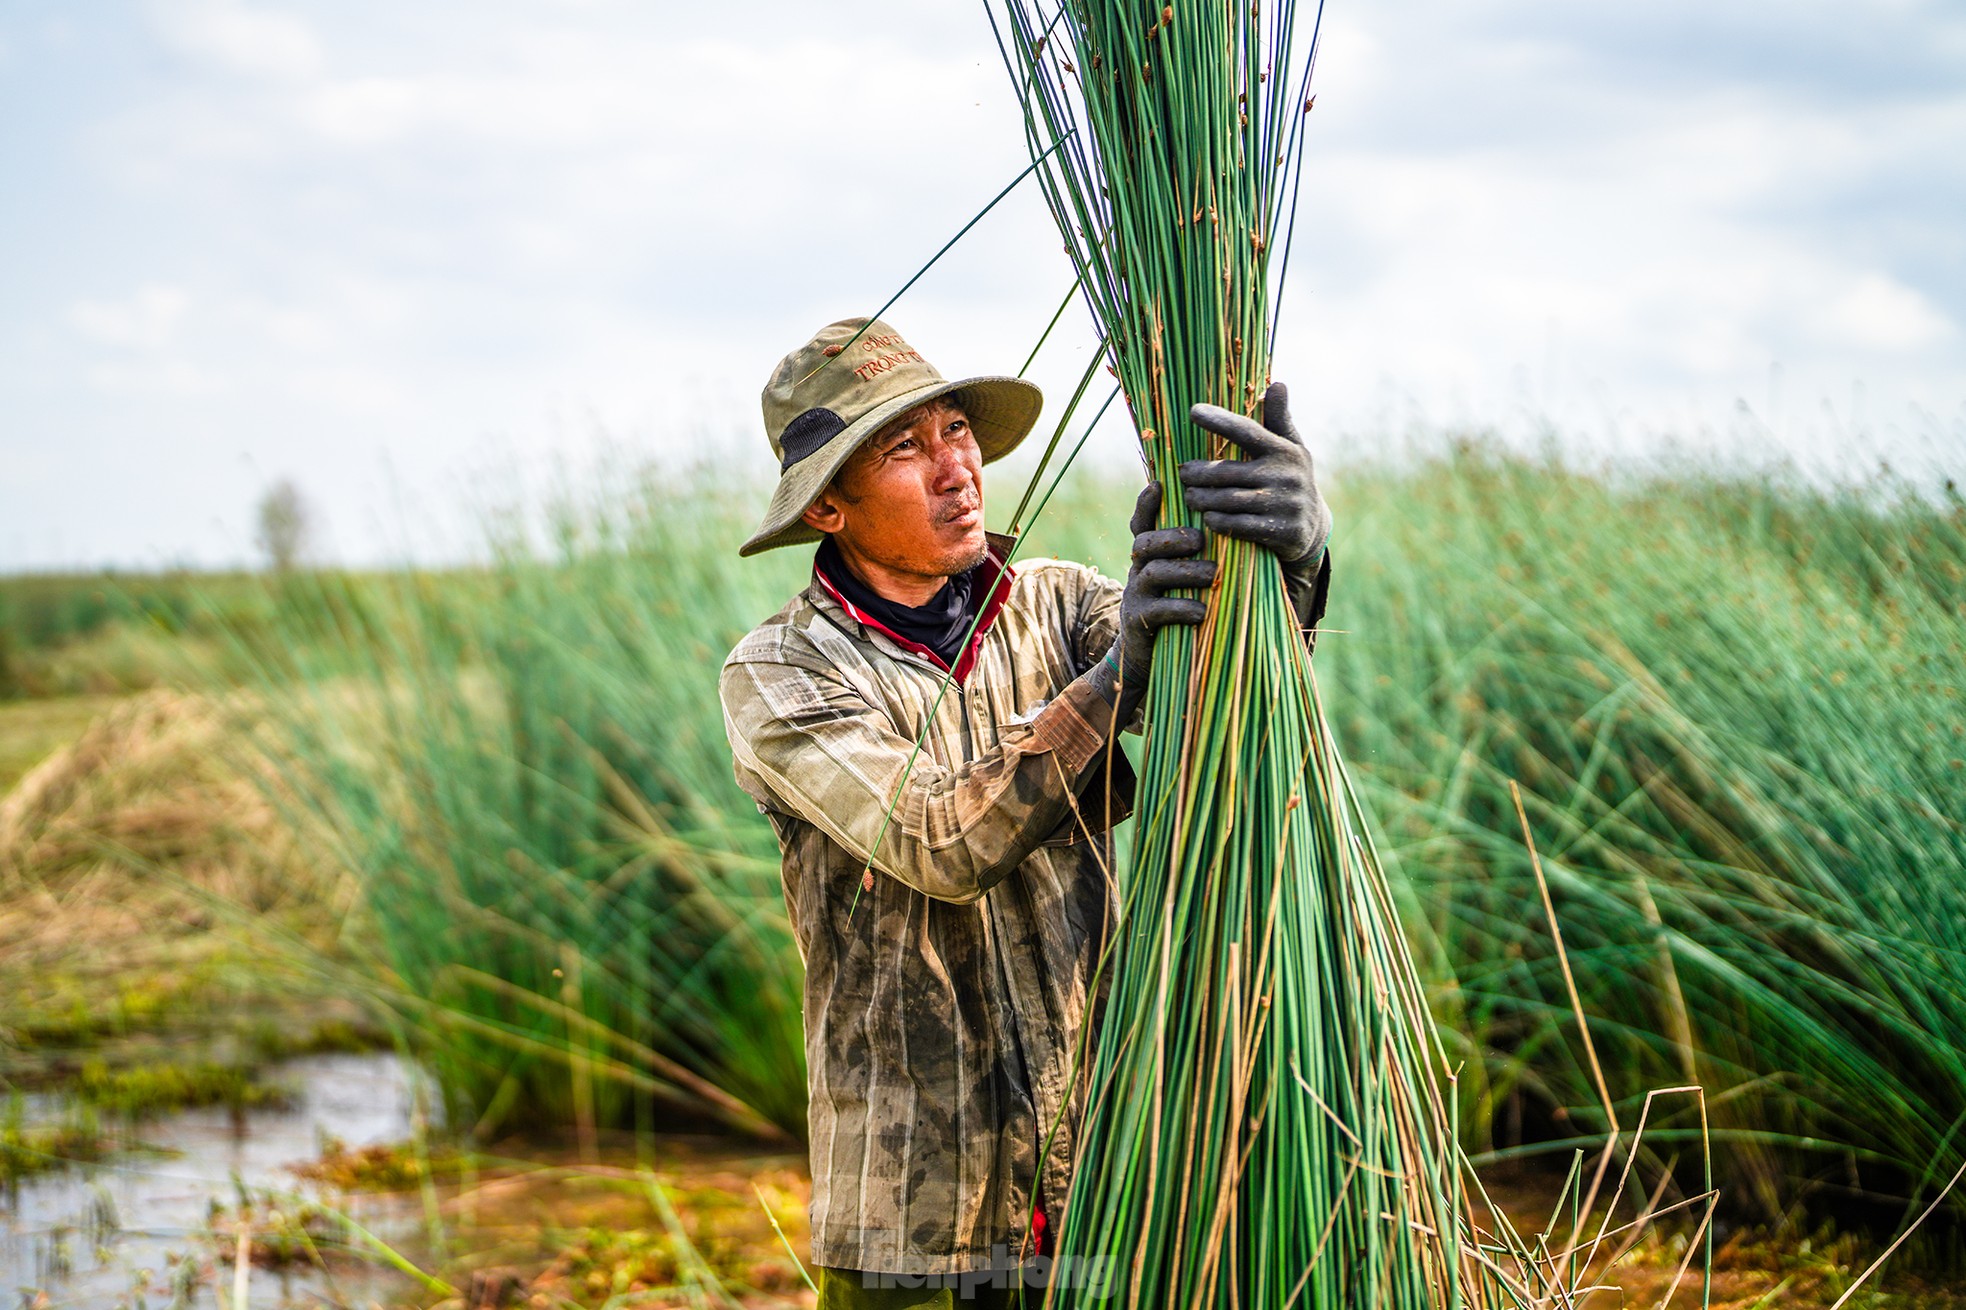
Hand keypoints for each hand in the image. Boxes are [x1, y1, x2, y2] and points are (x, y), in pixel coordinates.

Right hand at [1089, 481, 1214, 720]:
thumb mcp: (1188, 577)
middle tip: (1199, 539)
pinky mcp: (1139, 622)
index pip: (1142, 522)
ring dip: (1184, 571)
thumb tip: (1237, 521)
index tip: (1159, 485)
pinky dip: (1182, 608)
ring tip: (1212, 575)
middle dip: (1171, 537)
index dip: (1146, 504)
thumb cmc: (1181, 608)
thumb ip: (1200, 553)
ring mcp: (1135, 596)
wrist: (1151, 656)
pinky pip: (1157, 610)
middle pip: (1145, 543)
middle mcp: (1138, 570)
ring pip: (1153, 573)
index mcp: (1150, 555)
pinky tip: (1202, 610)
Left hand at [1179, 381, 1329, 568]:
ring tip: (1190, 496)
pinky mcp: (1281, 531)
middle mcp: (1284, 476)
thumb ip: (1279, 419)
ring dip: (1201, 499)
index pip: (1246, 431)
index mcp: (1283, 451)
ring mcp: (1283, 504)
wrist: (1313, 527)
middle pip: (1226, 472)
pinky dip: (1217, 522)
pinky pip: (1237, 526)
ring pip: (1227, 500)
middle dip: (1197, 474)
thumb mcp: (1291, 449)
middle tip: (1183, 474)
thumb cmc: (1291, 479)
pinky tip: (1208, 518)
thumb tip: (1277, 384)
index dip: (1219, 421)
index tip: (1193, 411)